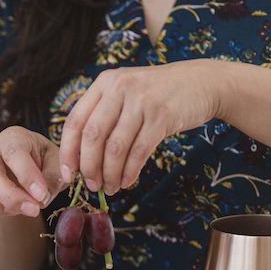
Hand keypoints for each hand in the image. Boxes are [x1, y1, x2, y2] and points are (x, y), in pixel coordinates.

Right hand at [0, 126, 66, 217]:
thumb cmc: (44, 164)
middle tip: (33, 210)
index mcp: (13, 138)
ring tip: (14, 211)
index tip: (41, 197)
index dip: (27, 177)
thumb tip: (40, 198)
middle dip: (11, 197)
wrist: (30, 169)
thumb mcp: (57, 166)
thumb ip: (51, 180)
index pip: (14, 154)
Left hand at [58, 59, 223, 194]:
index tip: (68, 175)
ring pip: (115, 147)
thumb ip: (102, 115)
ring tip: (110, 188)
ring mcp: (142, 100)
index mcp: (104, 83)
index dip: (67, 152)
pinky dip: (129, 171)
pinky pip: (138, 151)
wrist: (202, 82)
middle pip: (92, 136)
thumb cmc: (157, 95)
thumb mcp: (125, 93)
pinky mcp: (162, 115)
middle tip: (91, 186)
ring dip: (110, 174)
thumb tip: (78, 159)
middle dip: (89, 167)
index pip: (75, 121)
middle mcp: (120, 88)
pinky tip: (126, 181)